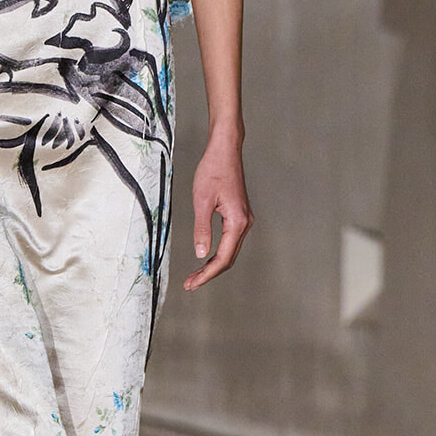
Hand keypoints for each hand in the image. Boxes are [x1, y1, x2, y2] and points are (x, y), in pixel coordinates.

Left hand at [184, 133, 252, 291]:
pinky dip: (218, 253)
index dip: (207, 274)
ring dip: (213, 265)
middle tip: (190, 284)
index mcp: (237, 222)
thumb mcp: (202, 201)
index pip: (223, 258)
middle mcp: (245, 223)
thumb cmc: (213, 170)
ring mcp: (243, 220)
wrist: (225, 151)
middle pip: (229, 258)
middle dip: (209, 273)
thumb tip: (200, 253)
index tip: (192, 284)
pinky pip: (230, 241)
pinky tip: (206, 258)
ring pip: (230, 251)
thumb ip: (202, 229)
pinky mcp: (239, 215)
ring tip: (195, 275)